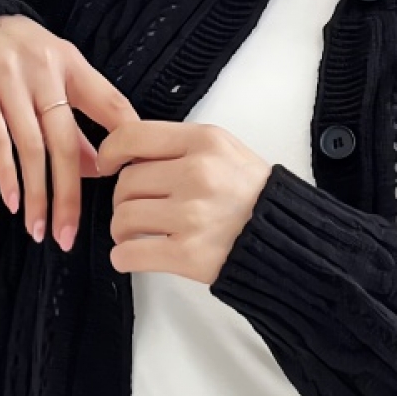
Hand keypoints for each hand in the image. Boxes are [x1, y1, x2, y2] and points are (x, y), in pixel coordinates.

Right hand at [0, 15, 138, 249]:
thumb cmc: (27, 56)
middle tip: (70, 233)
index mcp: (74, 67)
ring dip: (37, 195)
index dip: (124, 142)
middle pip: (65, 143)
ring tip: (41, 229)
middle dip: (69, 195)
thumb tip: (98, 172)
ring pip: (30, 149)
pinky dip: (6, 176)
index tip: (129, 182)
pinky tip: (14, 202)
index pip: (111, 105)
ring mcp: (10, 82)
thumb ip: (82, 120)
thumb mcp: (63, 75)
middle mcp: (45, 73)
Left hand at [95, 120, 271, 283]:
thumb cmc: (255, 198)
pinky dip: (123, 258)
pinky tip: (132, 256)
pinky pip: (130, 254)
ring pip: (123, 218)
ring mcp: (192, 216)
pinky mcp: (188, 255)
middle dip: (123, 199)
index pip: (133, 137)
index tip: (108, 165)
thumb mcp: (227, 151)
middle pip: (126, 182)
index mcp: (205, 142)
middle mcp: (197, 175)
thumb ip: (182, 146)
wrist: (288, 241)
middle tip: (136, 210)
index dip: (110, 153)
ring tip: (136, 235)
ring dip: (121, 230)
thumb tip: (130, 155)